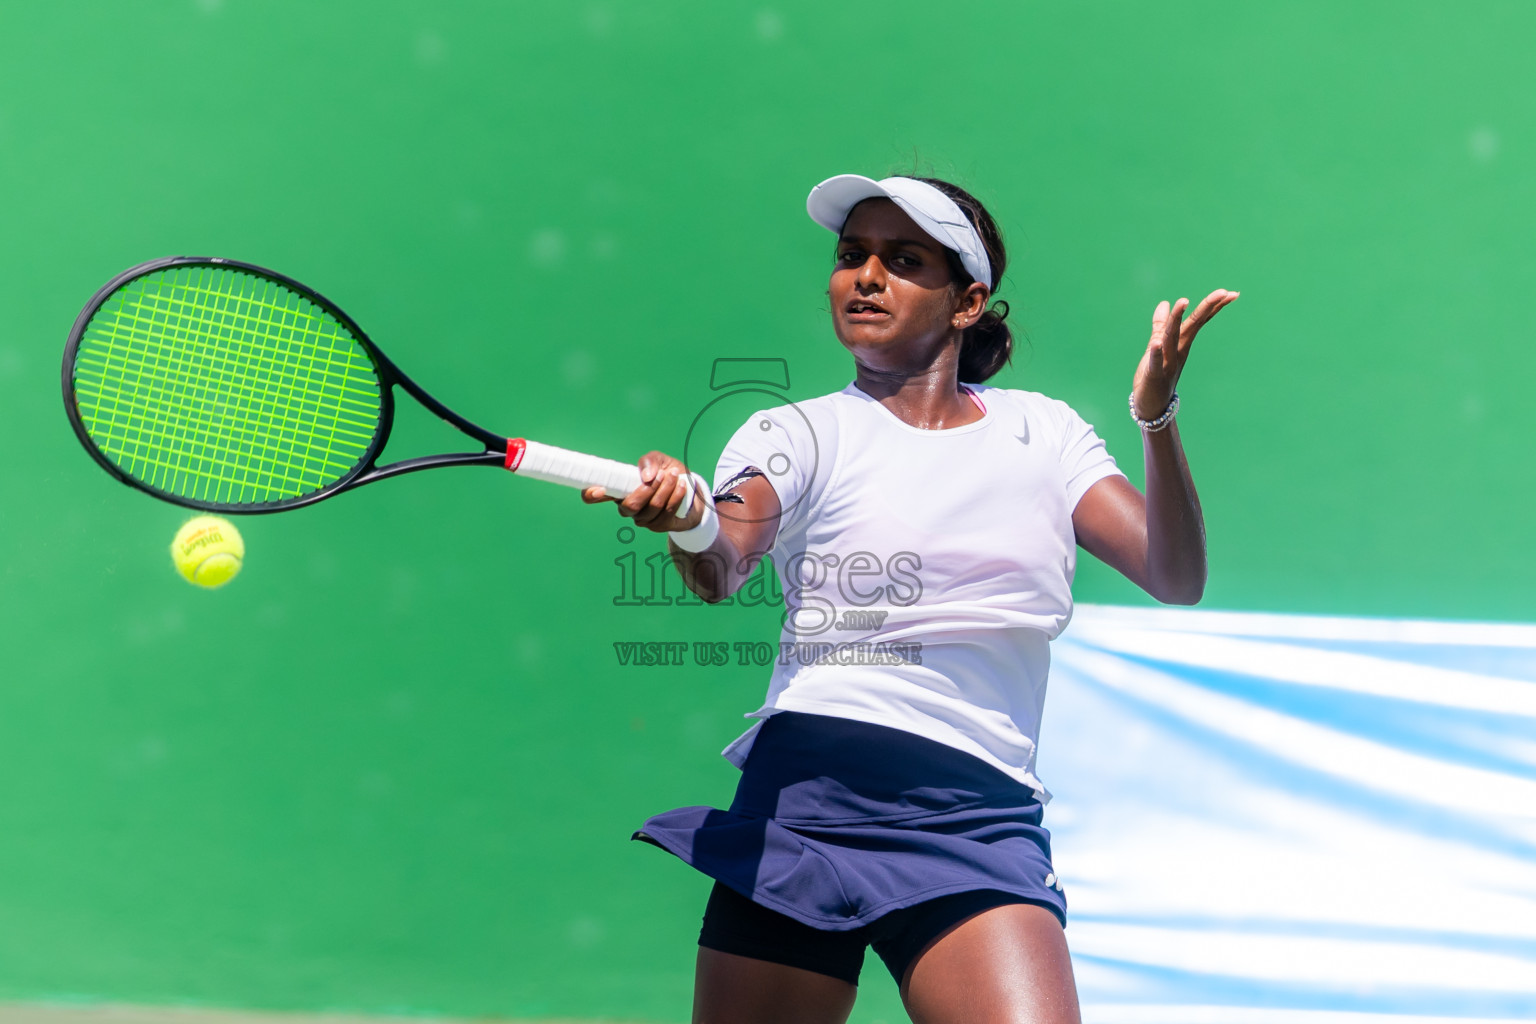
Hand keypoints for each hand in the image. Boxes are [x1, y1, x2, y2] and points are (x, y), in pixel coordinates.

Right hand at [580, 450, 704, 532]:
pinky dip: (674, 497)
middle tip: (661, 474)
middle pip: (629, 506)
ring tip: (674, 475)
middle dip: (647, 490)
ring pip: (651, 509)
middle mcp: (627, 508)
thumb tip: (647, 476)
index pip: (593, 497)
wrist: (691, 491)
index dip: (591, 495)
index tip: (600, 489)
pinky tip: (680, 486)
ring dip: (664, 490)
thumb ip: (650, 461)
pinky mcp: (659, 526)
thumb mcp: (659, 461)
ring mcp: (642, 519)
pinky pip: (665, 514)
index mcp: (619, 491)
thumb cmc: (669, 474)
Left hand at [1132, 289, 1238, 419]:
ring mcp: (1167, 363)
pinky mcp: (1154, 376)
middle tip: (1224, 292)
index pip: (1198, 321)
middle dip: (1206, 308)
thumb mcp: (1158, 347)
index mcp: (1181, 343)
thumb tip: (1165, 303)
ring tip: (1183, 301)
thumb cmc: (1156, 376)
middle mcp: (1178, 351)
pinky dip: (1156, 353)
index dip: (1212, 307)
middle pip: (1192, 326)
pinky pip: (1155, 362)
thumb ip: (1161, 326)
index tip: (1231, 293)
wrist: (1152, 407)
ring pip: (1172, 338)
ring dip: (1177, 320)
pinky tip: (1156, 342)